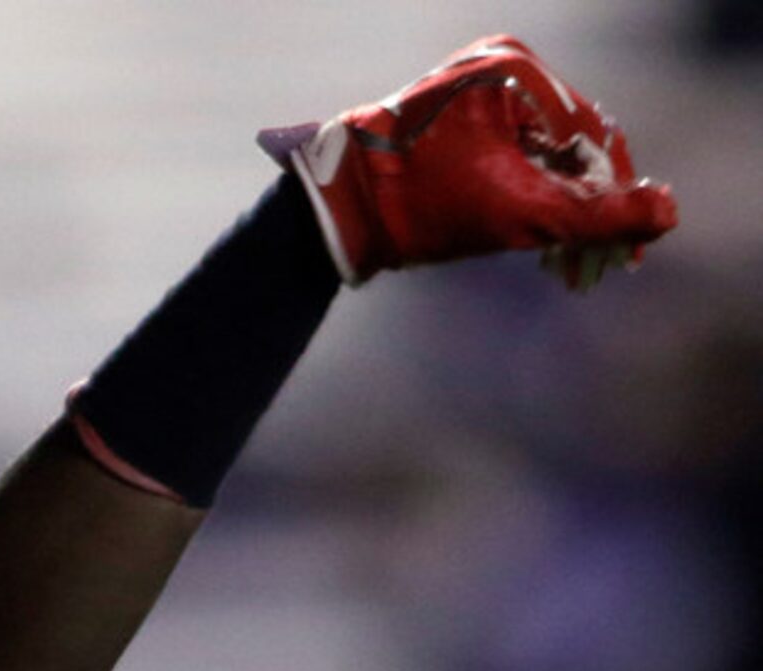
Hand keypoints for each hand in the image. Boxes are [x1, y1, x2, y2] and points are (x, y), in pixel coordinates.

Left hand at [259, 36, 677, 288]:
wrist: (331, 211)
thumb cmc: (418, 207)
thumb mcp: (518, 214)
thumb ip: (598, 216)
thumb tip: (670, 213)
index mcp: (516, 73)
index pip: (594, 138)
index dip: (616, 201)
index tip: (623, 257)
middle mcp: (499, 68)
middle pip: (571, 147)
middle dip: (585, 215)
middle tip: (593, 272)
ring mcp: (475, 90)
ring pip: (543, 156)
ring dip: (560, 215)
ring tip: (566, 271)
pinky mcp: (456, 118)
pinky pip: (513, 156)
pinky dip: (528, 200)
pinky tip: (539, 248)